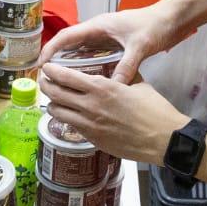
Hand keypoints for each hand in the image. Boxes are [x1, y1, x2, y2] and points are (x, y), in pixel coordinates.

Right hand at [37, 4, 184, 83]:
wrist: (173, 19)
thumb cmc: (154, 26)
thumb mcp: (140, 46)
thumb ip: (126, 66)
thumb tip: (113, 88)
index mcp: (98, 26)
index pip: (67, 37)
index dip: (51, 50)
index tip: (40, 65)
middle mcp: (98, 31)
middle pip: (70, 45)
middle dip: (56, 60)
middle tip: (46, 80)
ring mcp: (106, 38)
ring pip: (81, 52)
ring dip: (70, 65)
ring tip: (60, 85)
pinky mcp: (114, 45)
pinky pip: (94, 57)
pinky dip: (86, 68)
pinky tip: (85, 83)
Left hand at [38, 64, 186, 165]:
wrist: (163, 139)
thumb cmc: (154, 109)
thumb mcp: (138, 82)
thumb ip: (122, 73)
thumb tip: (117, 66)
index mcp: (101, 87)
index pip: (65, 76)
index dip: (51, 70)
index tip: (46, 67)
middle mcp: (90, 105)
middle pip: (54, 93)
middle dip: (45, 85)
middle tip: (44, 80)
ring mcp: (89, 124)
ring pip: (57, 111)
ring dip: (52, 103)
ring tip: (53, 98)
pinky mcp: (92, 139)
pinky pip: (70, 125)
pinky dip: (64, 117)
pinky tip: (67, 113)